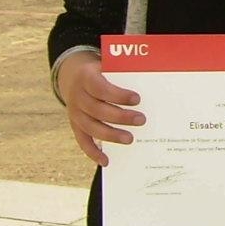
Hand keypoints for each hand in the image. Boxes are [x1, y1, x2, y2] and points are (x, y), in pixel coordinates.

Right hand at [58, 52, 142, 166]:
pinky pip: (82, 141)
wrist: (73, 76)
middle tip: (142, 120)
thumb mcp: (107, 65)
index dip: (118, 95)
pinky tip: (106, 161)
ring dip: (111, 135)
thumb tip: (151, 75)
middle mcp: (77, 97)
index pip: (101, 88)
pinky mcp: (75, 126)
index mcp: (86, 78)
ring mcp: (74, 113)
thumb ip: (123, 70)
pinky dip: (93, 152)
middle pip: (98, 110)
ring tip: (130, 139)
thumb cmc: (100, 72)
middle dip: (121, 117)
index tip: (137, 99)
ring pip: (91, 127)